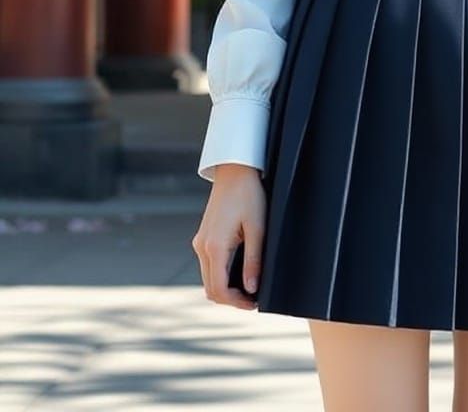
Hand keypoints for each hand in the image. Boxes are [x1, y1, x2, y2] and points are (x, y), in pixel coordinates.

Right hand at [191, 163, 265, 309]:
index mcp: (214, 246)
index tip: (254, 304)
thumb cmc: (249, 195)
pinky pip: (209, 265)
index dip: (236, 303)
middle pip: (211, 288)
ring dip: (225, 288)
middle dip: (231, 299)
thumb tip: (251, 289)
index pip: (219, 289)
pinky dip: (221, 275)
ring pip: (208, 278)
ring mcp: (200, 242)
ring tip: (249, 289)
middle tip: (254, 300)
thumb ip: (254, 260)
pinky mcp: (203, 237)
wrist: (235, 171)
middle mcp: (202, 246)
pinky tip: (239, 273)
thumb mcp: (257, 228)